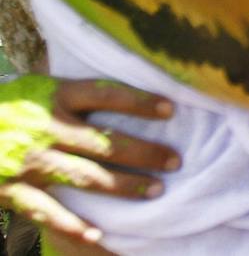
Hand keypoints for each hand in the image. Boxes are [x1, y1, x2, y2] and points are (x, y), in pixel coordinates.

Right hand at [0, 75, 179, 250]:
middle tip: (175, 161)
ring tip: (156, 190)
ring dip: (124, 186)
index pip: (106, 94)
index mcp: (55, 96)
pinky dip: (73, 225)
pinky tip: (98, 234)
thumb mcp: (39, 85)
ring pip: (86, 177)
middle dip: (145, 153)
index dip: (140, 101)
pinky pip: (47, 211)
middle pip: (106, 142)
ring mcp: (30, 161)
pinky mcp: (11, 190)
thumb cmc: (9, 104)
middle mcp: (47, 127)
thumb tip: (123, 70)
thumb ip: (75, 88)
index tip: (170, 109)